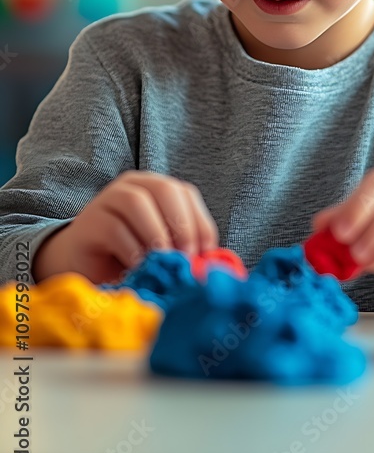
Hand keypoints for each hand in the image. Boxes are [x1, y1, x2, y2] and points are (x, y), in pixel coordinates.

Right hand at [32, 170, 219, 284]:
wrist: (80, 265)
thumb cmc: (128, 257)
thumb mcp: (160, 249)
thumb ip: (183, 248)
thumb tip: (214, 261)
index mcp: (156, 188)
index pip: (185, 193)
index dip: (200, 221)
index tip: (206, 252)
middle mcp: (133, 186)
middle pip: (164, 189)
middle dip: (181, 224)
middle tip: (187, 256)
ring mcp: (108, 199)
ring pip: (137, 202)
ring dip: (157, 234)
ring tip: (164, 261)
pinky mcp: (90, 221)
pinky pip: (114, 228)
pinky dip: (132, 249)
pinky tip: (140, 267)